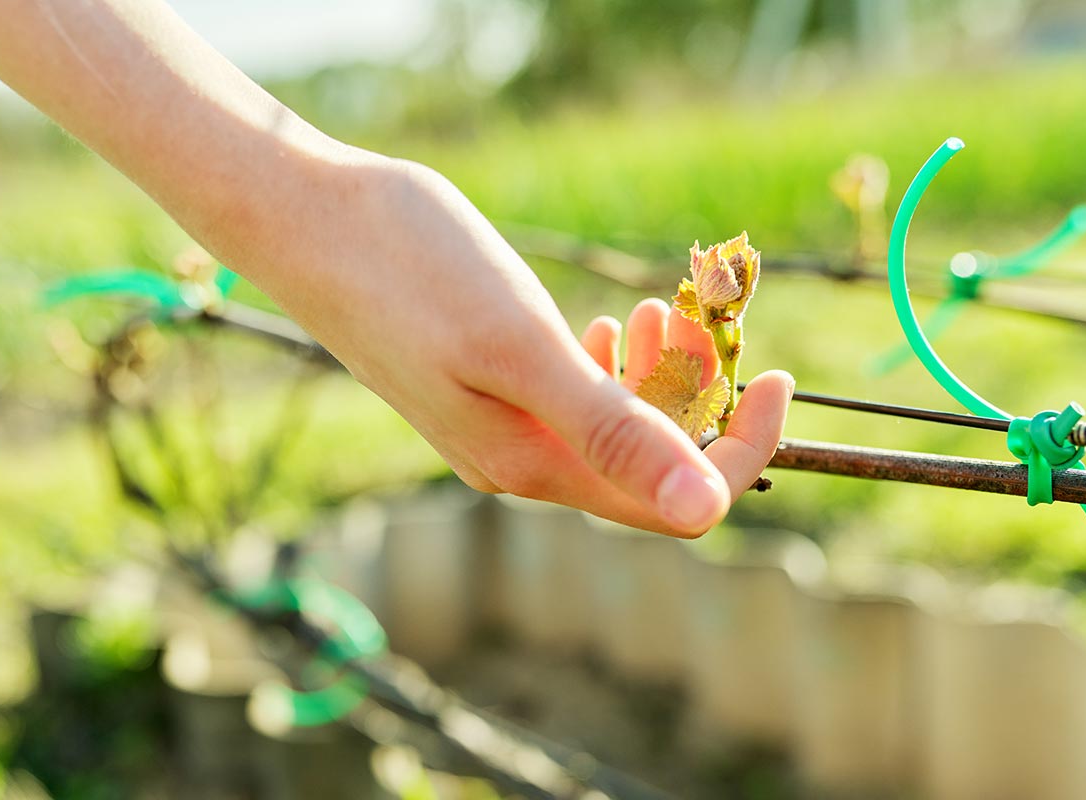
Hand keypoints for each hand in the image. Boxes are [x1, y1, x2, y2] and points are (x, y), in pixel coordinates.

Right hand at [253, 156, 791, 536]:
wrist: (308, 221)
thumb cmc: (410, 270)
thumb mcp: (523, 348)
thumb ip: (612, 431)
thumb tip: (707, 512)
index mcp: (536, 465)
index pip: (676, 499)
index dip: (740, 450)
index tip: (778, 374)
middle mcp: (521, 462)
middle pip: (648, 462)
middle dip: (695, 397)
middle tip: (689, 315)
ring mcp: (499, 428)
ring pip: (614, 427)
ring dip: (654, 377)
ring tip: (654, 309)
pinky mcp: (483, 388)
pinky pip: (576, 401)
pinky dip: (610, 366)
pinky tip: (611, 324)